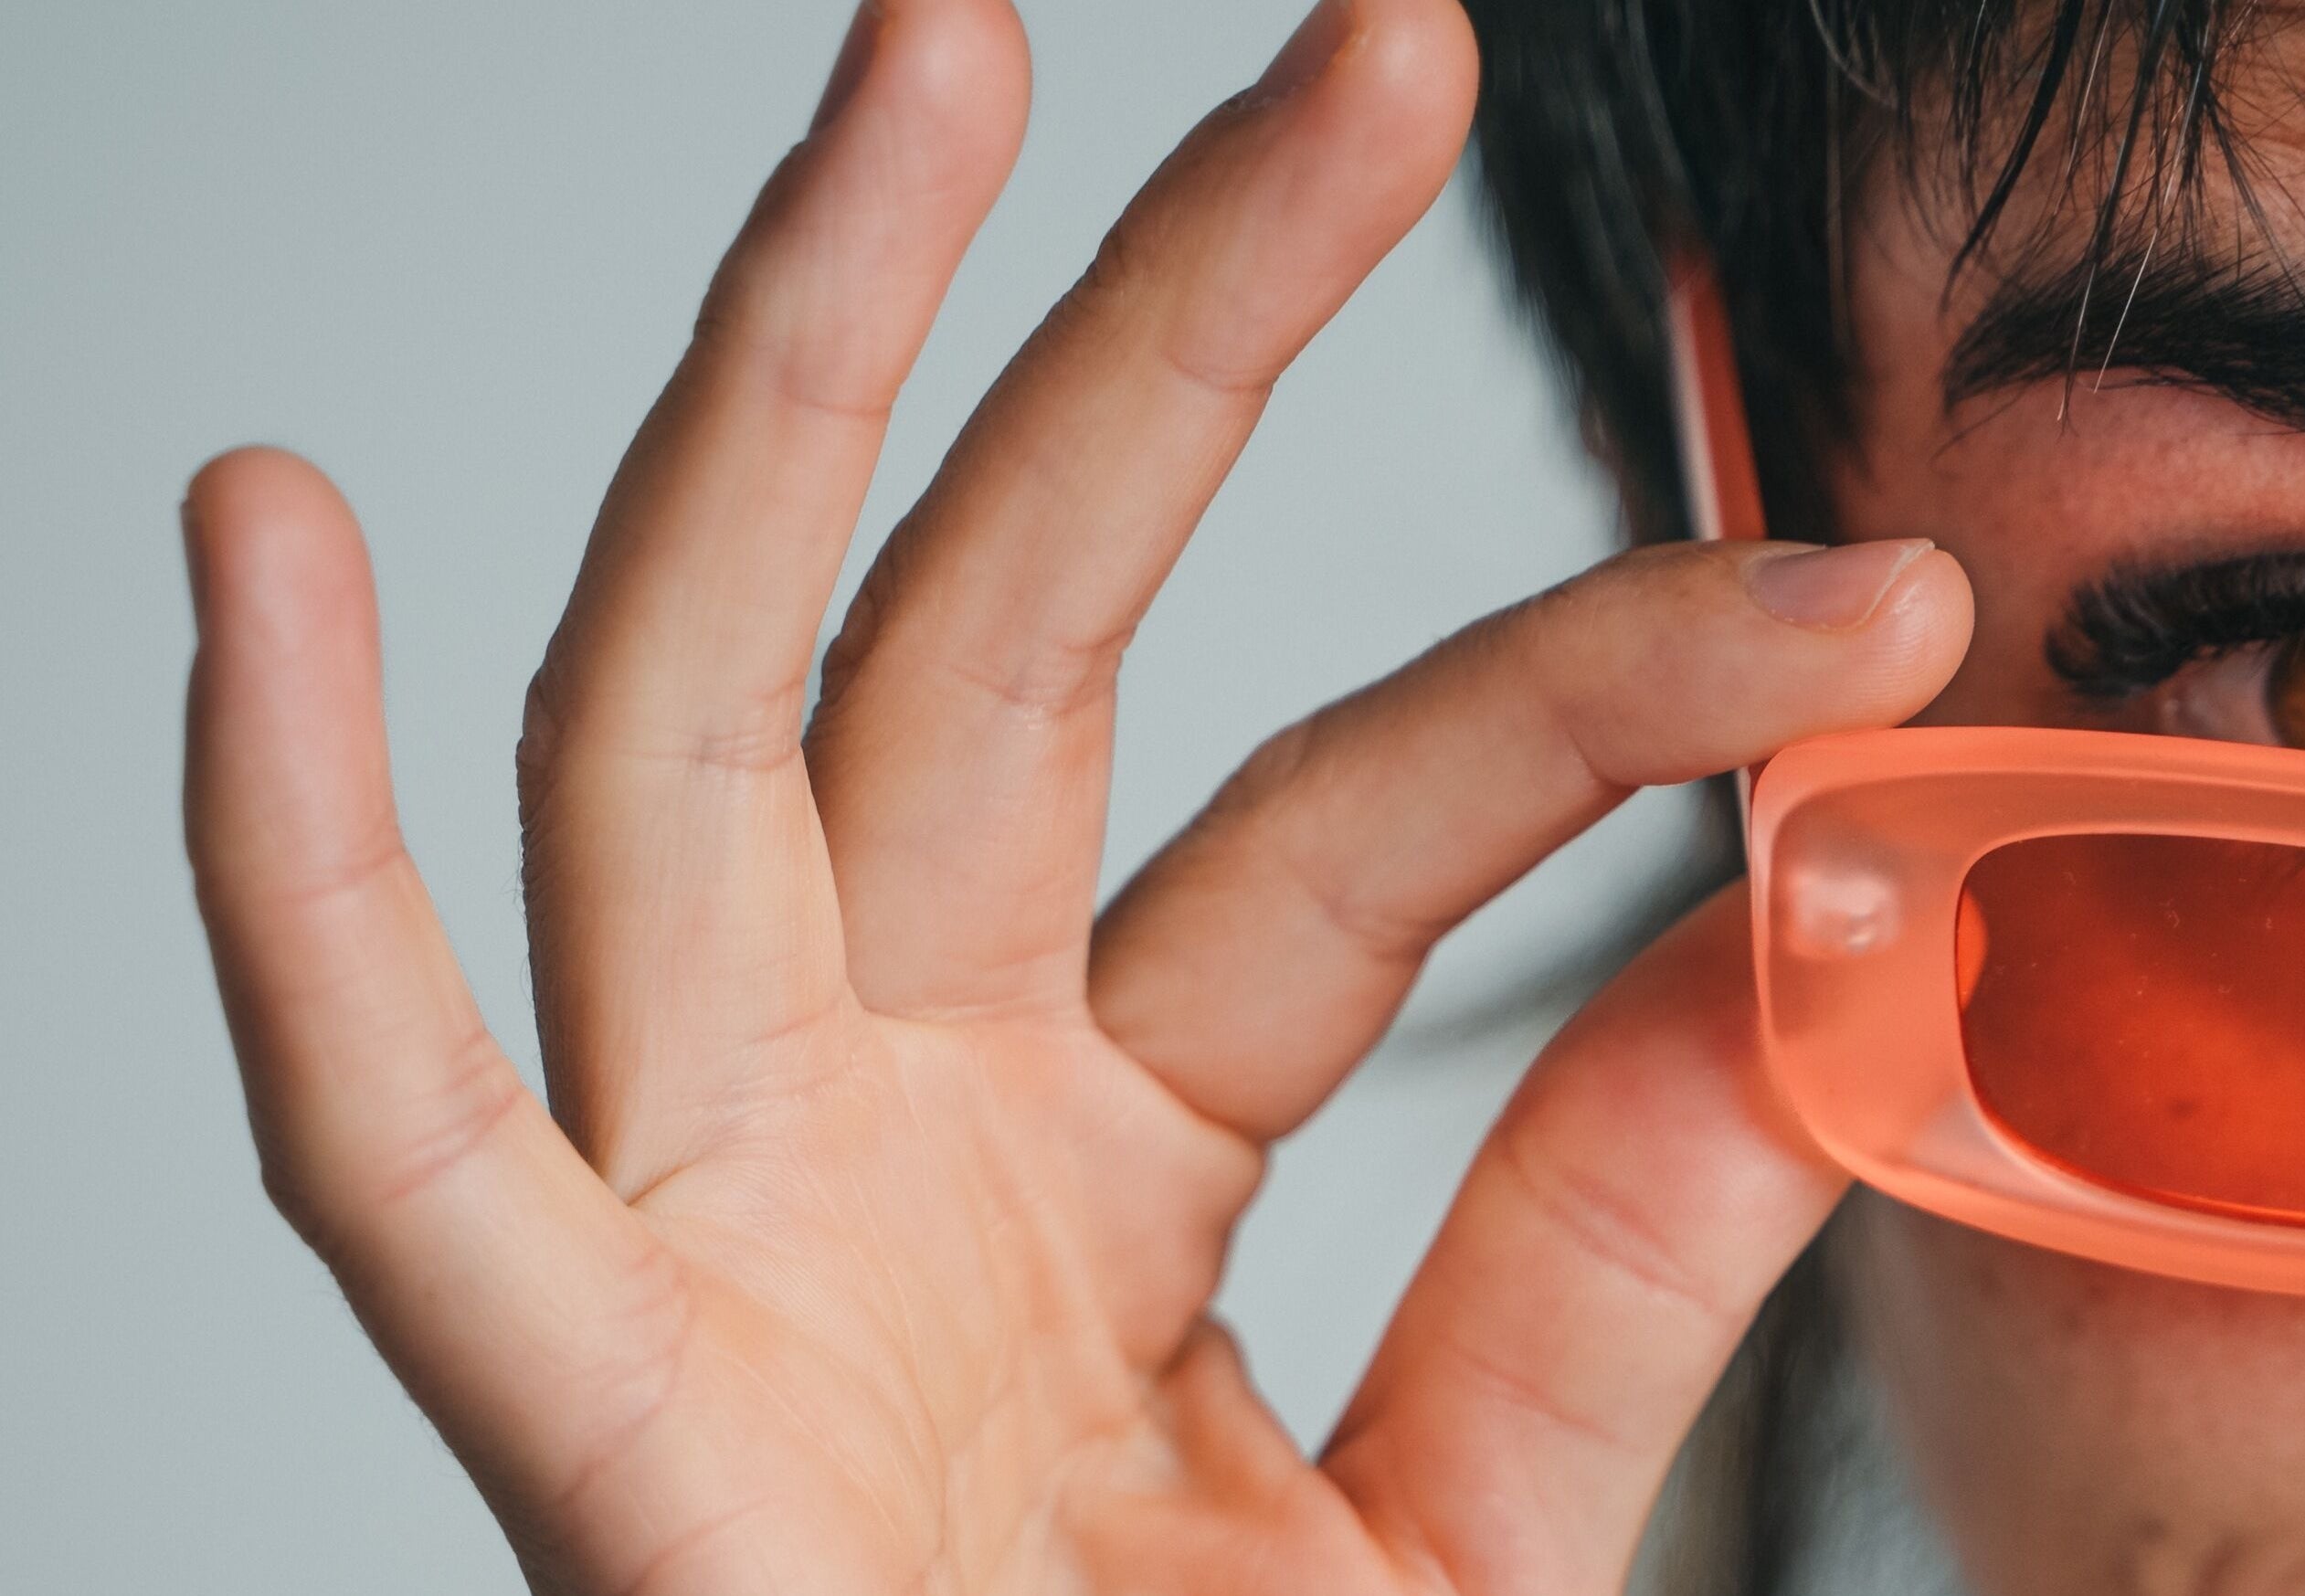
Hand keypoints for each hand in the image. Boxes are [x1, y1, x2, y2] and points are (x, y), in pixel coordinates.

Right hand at [177, 2, 1971, 1591]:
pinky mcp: (571, 1421)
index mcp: (1108, 1139)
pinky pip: (379, 1124)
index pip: (1363, 820)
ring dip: (784, 390)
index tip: (1863, 579)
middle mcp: (885, 1116)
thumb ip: (1602, 1261)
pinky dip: (284, 854)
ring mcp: (705, 1225)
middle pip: (1010, 641)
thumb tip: (1823, 953)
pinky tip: (265, 544)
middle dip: (1166, 322)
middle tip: (1369, 45)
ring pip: (702, 738)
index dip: (1612, 678)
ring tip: (927, 66)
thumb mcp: (1478, 1527)